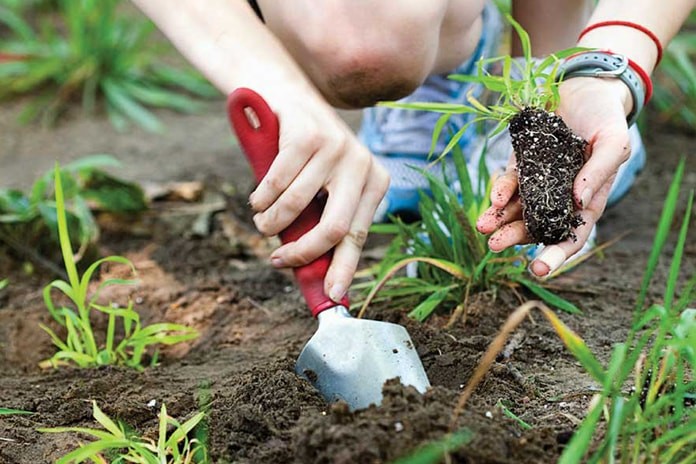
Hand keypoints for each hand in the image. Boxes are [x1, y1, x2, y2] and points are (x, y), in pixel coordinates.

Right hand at [249, 90, 388, 300]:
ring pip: (296, 207)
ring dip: (270, 223)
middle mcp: (362, 164)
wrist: (288, 99)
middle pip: (334, 228)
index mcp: (375, 182)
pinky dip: (260, 199)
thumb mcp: (323, 189)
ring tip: (263, 221)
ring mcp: (336, 148)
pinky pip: (275, 184)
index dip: (343, 268)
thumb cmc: (306, 158)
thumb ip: (322, 223)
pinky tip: (258, 198)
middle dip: (303, 252)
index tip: (331, 295)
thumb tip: (317, 276)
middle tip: (278, 261)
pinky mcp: (307, 136)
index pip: (357, 235)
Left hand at [476, 77, 632, 276]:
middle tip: (495, 246)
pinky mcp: (521, 165)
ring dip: (499, 220)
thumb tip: (578, 201)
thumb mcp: (613, 142)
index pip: (571, 235)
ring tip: (483, 228)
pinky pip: (509, 183)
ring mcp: (538, 182)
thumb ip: (600, 171)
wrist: (584, 86)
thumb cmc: (605, 118)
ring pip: (516, 209)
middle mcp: (560, 197)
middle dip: (515, 238)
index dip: (555, 255)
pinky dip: (500, 192)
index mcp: (587, 200)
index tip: (537, 270)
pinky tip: (493, 199)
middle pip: (536, 226)